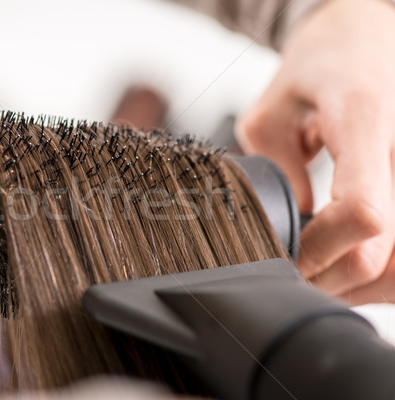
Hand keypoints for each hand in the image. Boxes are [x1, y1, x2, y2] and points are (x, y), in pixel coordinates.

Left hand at [236, 0, 394, 303]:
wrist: (368, 37)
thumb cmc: (323, 64)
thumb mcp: (272, 111)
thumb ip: (276, 171)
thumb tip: (286, 232)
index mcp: (364, 117)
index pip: (362, 212)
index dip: (319, 250)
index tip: (286, 253)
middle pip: (383, 255)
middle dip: (328, 274)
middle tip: (291, 268)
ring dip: (353, 280)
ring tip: (314, 263)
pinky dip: (375, 270)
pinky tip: (342, 255)